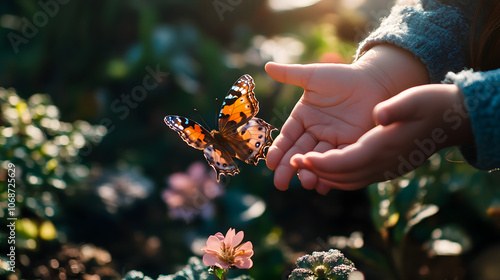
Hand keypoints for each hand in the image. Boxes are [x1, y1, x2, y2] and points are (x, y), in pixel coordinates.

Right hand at [265, 62, 390, 192]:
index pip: (287, 137)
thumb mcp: (313, 76)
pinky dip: (331, 173)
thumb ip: (290, 74)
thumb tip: (267, 66)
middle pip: (299, 153)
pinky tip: (324, 185)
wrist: (374, 80)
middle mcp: (315, 132)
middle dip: (289, 168)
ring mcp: (332, 141)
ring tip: (305, 182)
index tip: (270, 163)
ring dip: (311, 172)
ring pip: (318, 160)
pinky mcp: (352, 146)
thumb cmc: (342, 77)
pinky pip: (340, 161)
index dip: (279, 150)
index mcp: (303, 118)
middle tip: (281, 184)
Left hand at [290, 84, 472, 189]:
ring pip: (347, 180)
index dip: (320, 164)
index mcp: (383, 148)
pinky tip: (324, 167)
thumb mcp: (415, 100)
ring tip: (300, 167)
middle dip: (314, 172)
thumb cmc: (432, 106)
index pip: (345, 163)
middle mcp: (381, 164)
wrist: (451, 120)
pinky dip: (337, 176)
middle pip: (341, 176)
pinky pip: (356, 178)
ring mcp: (384, 169)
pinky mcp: (385, 168)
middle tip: (289, 166)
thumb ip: (396, 108)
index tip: (299, 160)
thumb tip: (379, 115)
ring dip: (323, 176)